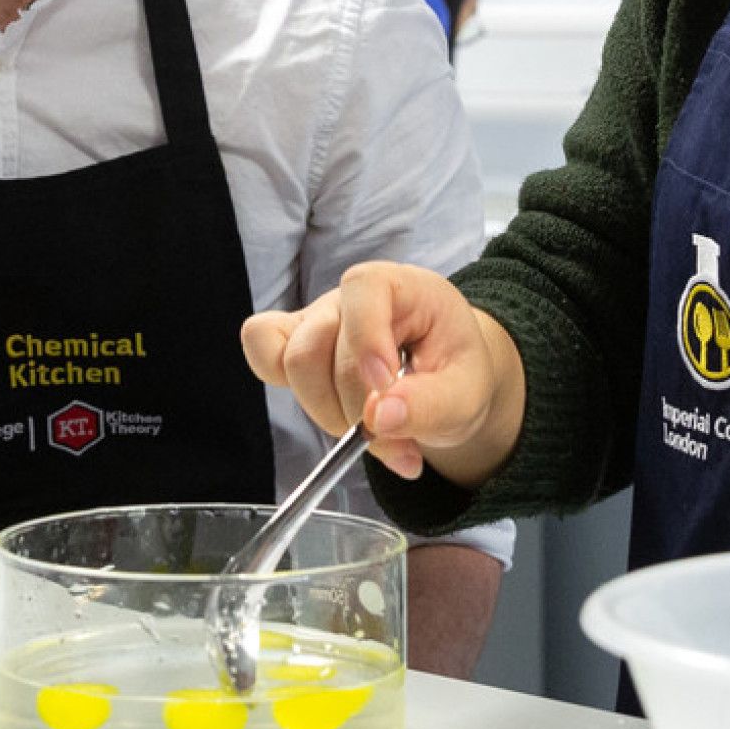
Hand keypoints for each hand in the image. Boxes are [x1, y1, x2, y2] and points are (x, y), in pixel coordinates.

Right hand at [241, 262, 524, 486]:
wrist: (448, 384)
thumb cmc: (456, 376)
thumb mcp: (466, 396)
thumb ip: (430, 407)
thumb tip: (379, 417)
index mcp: (403, 287)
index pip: (364, 289)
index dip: (365, 339)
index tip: (385, 387)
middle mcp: (351, 297)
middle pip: (319, 345)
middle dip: (352, 406)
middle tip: (394, 441)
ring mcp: (318, 319)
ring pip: (292, 362)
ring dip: (329, 413)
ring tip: (374, 435)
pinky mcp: (295, 345)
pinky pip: (263, 353)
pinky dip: (290, 391)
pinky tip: (330, 412)